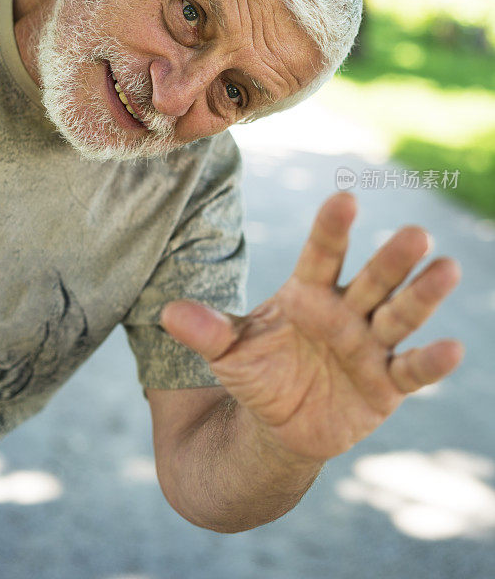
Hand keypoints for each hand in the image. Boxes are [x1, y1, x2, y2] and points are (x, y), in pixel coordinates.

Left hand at [161, 193, 462, 462]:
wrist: (279, 422)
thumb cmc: (258, 372)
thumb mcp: (229, 351)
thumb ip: (207, 330)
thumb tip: (168, 312)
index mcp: (308, 292)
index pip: (321, 254)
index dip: (332, 229)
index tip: (344, 199)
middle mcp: (345, 311)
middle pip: (371, 279)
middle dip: (391, 259)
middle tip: (414, 233)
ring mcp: (369, 345)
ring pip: (399, 315)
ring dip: (422, 296)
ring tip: (446, 269)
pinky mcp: (387, 383)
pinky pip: (411, 370)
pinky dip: (430, 362)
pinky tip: (452, 348)